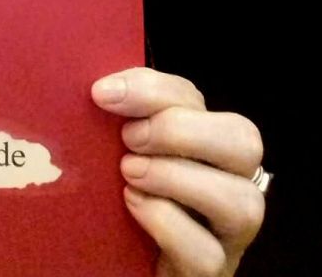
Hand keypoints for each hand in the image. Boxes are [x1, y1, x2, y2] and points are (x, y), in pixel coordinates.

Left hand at [91, 67, 264, 276]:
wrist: (124, 260)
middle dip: (180, 130)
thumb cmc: (125, 196)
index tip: (103, 93)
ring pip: (241, 200)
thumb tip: (104, 90)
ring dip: (176, 177)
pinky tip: (133, 206)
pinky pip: (207, 252)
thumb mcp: (122, 149)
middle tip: (129, 138)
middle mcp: (229, 180)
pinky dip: (166, 223)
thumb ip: (122, 118)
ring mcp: (227, 231)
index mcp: (204, 137)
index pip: (194, 97)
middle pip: (243, 140)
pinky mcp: (212, 271)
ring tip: (129, 173)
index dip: (151, 89)